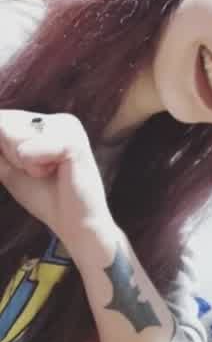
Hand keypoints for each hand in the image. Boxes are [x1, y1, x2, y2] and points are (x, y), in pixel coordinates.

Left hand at [0, 110, 111, 246]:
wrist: (74, 223)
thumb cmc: (45, 196)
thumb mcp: (10, 165)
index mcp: (49, 122)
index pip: (2, 120)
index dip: (4, 151)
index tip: (30, 167)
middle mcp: (61, 119)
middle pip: (3, 123)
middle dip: (10, 155)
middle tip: (41, 172)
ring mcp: (69, 128)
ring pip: (10, 134)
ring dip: (21, 163)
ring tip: (48, 172)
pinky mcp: (72, 143)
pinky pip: (26, 152)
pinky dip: (34, 169)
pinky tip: (59, 174)